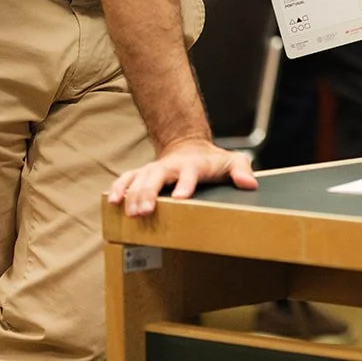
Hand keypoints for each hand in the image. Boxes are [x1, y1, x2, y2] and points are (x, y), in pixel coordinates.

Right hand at [107, 138, 256, 216]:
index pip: (189, 174)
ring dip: (133, 196)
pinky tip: (112, 201)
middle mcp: (170, 167)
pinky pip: (126, 179)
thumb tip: (249, 184)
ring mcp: (154, 169)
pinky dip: (118, 188)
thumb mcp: (232, 162)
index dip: (185, 185)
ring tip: (130, 213)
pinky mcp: (142, 174)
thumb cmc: (212, 161)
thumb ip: (242, 170)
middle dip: (150, 194)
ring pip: (139, 180)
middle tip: (146, 211)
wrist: (190, 147)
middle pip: (157, 178)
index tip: (180, 198)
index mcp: (193, 165)